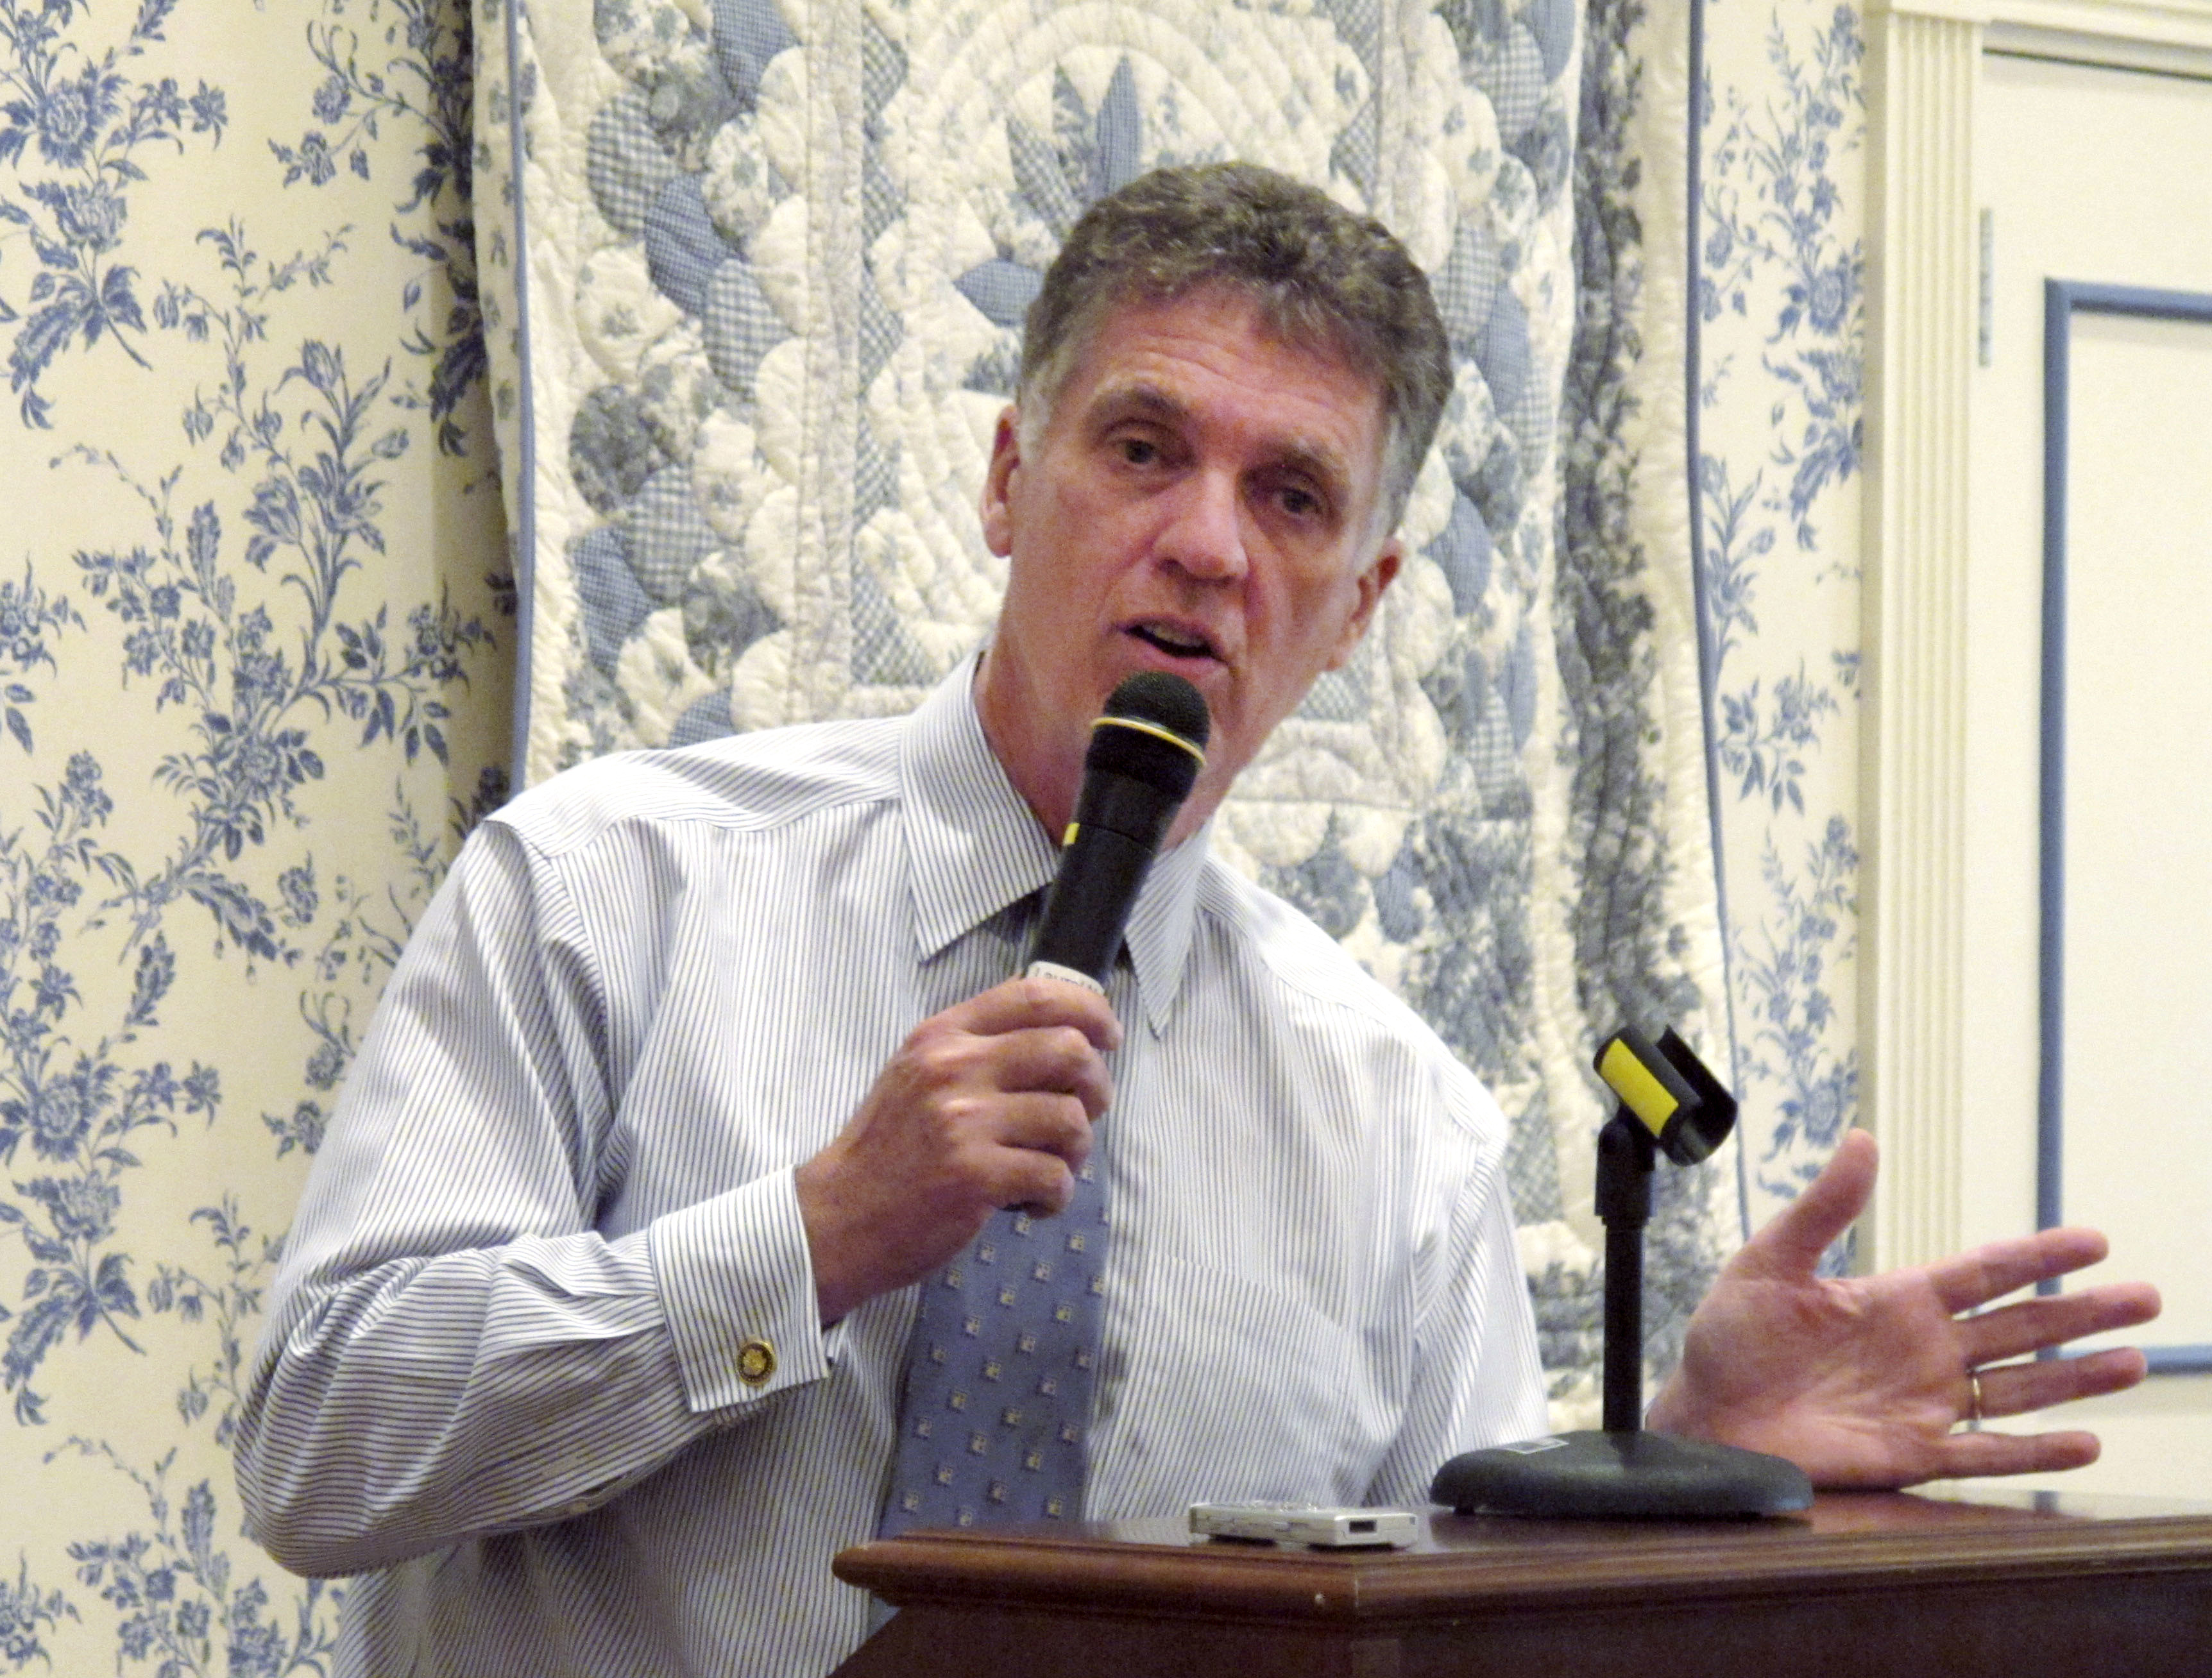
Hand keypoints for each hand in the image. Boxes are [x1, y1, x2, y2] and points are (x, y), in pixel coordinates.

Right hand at [794, 975, 1120, 1324]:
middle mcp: (953, 1068)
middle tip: (1087, 1115)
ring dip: (1078, 1151)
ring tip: (1052, 1168)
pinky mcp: (974, 1177)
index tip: (1108, 1035)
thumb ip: (977, 1049)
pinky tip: (1032, 1204)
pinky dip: (1056, 1196)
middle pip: (1068, 1051)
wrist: (839, 1217)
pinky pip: (1054, 1176)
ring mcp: (963, 1122)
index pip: (1034, 996)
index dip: (1088, 1011)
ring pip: (1070, 1119)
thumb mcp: (917, 1074)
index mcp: (943, 1036)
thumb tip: (1063, 1037)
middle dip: (1097, 1087)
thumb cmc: (889, 1150)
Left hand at [1645, 1129, 2160, 1486]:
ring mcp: (1925, 1402)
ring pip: (2020, 1389)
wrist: (1704, 1413)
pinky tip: (2084, 1444)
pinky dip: (2035, 1453)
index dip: (2038, 1256)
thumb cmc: (1730, 1338)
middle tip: (2145, 1296)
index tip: (2094, 1240)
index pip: (1985, 1271)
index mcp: (1897, 1299)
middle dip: (2082, 1312)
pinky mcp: (1912, 1454)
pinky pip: (1986, 1453)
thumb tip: (1863, 1138)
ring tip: (2132, 1361)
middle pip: (2021, 1326)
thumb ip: (1822, 1207)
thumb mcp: (1769, 1261)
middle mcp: (1924, 1349)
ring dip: (2076, 1379)